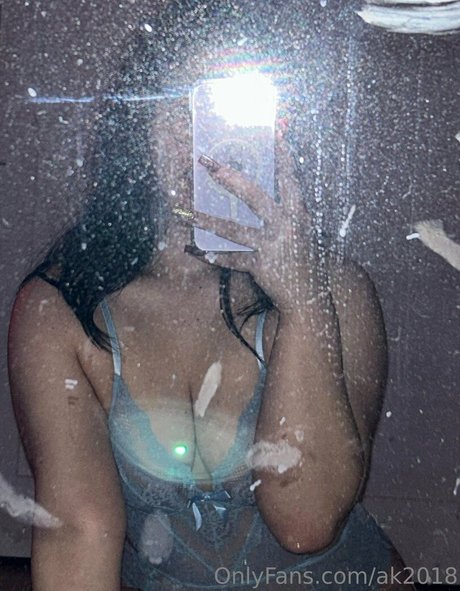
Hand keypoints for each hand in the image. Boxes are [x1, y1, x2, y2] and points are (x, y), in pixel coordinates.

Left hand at [180, 135, 317, 313]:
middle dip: (228, 177)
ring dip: (208, 221)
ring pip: (234, 230)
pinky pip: (232, 260)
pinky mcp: (261, 266)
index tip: (273, 135)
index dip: (281, 157)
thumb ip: (288, 211)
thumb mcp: (303, 230)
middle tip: (207, 163)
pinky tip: (195, 251)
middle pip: (253, 196)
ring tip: (187, 213)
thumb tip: (270, 191)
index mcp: (297, 214)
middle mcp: (285, 226)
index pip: (288, 180)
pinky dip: (214, 257)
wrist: (310, 295)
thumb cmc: (305, 259)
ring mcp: (271, 246)